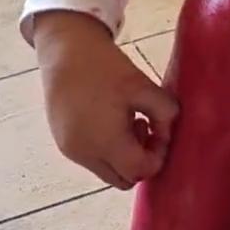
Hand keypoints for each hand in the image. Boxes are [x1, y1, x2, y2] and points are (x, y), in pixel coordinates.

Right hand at [34, 11, 178, 189]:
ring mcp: (71, 151)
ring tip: (124, 121)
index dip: (157, 156)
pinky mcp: (62, 142)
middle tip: (145, 129)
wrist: (64, 49)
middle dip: (140, 161)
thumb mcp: (144, 86)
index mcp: (106, 142)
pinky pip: (91, 159)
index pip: (140, 170)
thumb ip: (165, 114)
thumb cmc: (105, 67)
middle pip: (123, 179)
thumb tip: (167, 134)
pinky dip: (105, 149)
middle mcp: (85, 154)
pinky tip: (107, 119)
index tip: (160, 131)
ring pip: (107, 171)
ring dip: (122, 156)